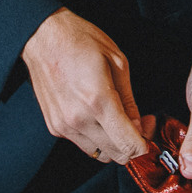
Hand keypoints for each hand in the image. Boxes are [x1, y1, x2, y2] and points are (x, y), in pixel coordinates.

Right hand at [20, 8, 149, 166]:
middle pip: (117, 155)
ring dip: (113, 142)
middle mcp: (79, 119)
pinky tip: (97, 116)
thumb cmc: (80, 41)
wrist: (43, 37)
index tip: (148, 129)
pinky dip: (95, 137)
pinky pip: (83, 143)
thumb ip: (129, 100)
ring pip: (100, 154)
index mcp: (98, 101)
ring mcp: (64, 125)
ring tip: (116, 119)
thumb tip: (138, 126)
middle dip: (132, 143)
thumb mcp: (117, 61)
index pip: (128, 145)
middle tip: (137, 122)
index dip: (145, 144)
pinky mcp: (54, 127)